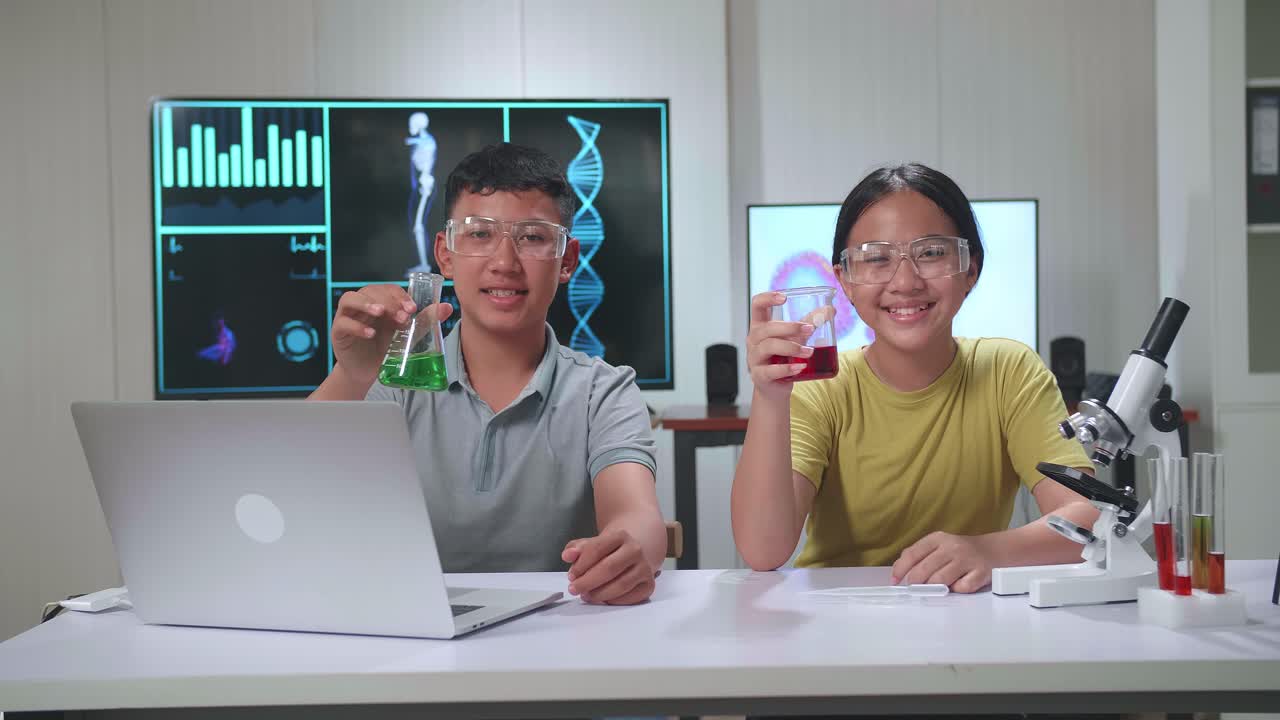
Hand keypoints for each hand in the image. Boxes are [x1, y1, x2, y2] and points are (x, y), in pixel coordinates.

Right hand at [331, 284, 452, 382]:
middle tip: (401, 316)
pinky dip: (356, 326)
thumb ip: (424, 321)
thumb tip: (446, 307)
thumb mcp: (407, 335)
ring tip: (381, 312)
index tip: (412, 308)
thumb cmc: (385, 350)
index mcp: (380, 302)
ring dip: (367, 303)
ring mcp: (348, 316)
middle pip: (370, 291)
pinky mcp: (338, 331)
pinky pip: (343, 323)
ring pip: (350, 299)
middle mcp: (363, 305)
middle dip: (388, 301)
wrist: (366, 372)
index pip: (388, 289)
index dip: (399, 296)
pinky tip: (370, 334)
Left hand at [561, 529, 655, 604]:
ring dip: (599, 594)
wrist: (633, 552)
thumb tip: (567, 556)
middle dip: (587, 582)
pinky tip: (602, 599)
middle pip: (609, 568)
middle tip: (574, 590)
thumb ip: (576, 549)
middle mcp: (635, 550)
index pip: (596, 549)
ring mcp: (645, 568)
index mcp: (620, 535)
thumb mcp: (591, 544)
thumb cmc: (608, 551)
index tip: (571, 576)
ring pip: (620, 585)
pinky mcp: (649, 585)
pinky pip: (630, 598)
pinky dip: (613, 601)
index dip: (580, 565)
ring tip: (586, 596)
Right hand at [746, 291, 816, 401]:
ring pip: (769, 346)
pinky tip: (800, 367)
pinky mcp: (760, 375)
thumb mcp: (793, 338)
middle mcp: (754, 340)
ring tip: (810, 352)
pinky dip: (787, 368)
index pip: (757, 305)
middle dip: (790, 327)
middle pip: (767, 328)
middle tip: (809, 329)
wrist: (775, 388)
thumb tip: (830, 310)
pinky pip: (771, 370)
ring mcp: (754, 358)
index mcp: (760, 326)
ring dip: (792, 347)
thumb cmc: (782, 359)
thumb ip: (808, 324)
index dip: (768, 298)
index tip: (784, 297)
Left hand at [890, 531, 994, 593]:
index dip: (900, 569)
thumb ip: (919, 555)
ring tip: (938, 586)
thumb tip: (899, 571)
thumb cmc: (961, 551)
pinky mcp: (980, 573)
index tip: (895, 581)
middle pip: (924, 570)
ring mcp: (967, 559)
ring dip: (935, 587)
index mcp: (938, 539)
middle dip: (915, 583)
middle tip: (914, 589)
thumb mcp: (939, 546)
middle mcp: (952, 547)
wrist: (995, 550)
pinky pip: (961, 588)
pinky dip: (956, 590)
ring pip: (940, 580)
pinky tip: (959, 584)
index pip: (912, 554)